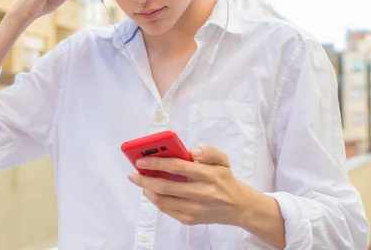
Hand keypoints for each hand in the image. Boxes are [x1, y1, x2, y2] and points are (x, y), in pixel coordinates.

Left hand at [127, 145, 249, 226]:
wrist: (238, 207)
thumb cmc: (224, 179)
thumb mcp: (222, 159)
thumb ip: (208, 151)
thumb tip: (192, 151)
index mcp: (208, 175)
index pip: (177, 167)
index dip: (156, 163)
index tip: (141, 160)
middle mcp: (201, 193)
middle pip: (165, 186)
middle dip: (144, 179)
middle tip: (133, 173)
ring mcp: (195, 209)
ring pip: (162, 200)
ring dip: (146, 190)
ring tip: (139, 181)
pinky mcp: (190, 220)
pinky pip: (166, 209)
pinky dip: (154, 200)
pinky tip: (150, 191)